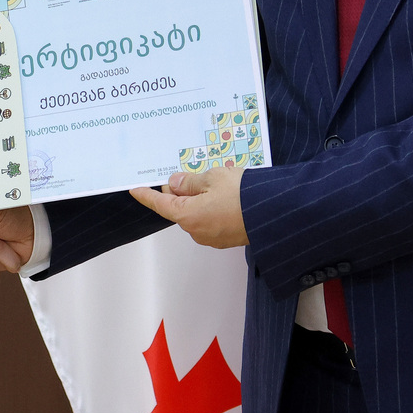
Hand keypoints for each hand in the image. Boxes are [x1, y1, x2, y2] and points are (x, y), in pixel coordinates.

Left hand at [131, 165, 248, 248]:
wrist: (276, 213)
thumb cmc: (245, 195)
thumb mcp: (213, 178)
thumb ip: (190, 182)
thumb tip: (175, 184)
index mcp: (189, 216)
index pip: (161, 205)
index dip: (147, 196)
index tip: (136, 190)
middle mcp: (198, 231)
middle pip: (180, 208)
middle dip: (181, 192)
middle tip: (189, 173)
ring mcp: (213, 238)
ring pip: (196, 214)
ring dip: (200, 199)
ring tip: (217, 182)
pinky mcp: (227, 238)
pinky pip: (211, 220)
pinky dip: (212, 208)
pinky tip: (226, 195)